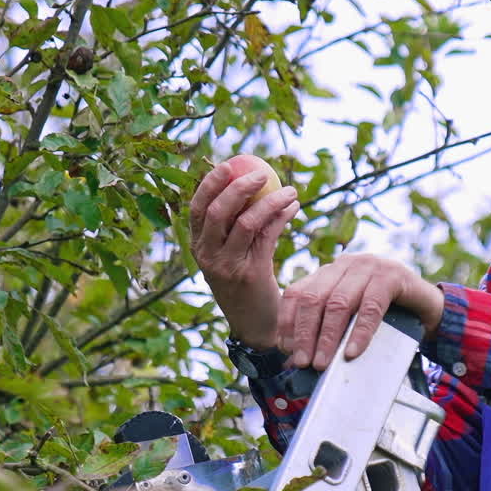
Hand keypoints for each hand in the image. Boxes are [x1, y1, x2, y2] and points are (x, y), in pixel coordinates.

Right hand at [189, 162, 298, 347]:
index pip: (197, 208)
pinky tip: (293, 207)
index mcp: (198, 247)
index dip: (210, 183)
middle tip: (262, 173)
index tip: (229, 165)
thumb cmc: (245, 284)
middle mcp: (207, 256)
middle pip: (218, 211)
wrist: (255, 325)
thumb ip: (233, 227)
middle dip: (240, 186)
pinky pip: (268, 236)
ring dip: (271, 201)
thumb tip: (250, 183)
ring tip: (290, 191)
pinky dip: (282, 217)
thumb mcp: (230, 255)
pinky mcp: (251, 274)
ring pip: (246, 222)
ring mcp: (227, 266)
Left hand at [276, 253, 443, 369]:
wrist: (429, 309)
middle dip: (305, 333)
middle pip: (314, 298)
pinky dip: (359, 333)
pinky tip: (352, 352)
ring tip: (322, 363)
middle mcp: (346, 264)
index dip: (288, 321)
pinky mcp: (392, 276)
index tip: (285, 349)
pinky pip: (370, 307)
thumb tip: (294, 361)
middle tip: (303, 362)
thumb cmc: (385, 318)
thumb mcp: (350, 321)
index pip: (297, 292)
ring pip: (338, 303)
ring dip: (327, 337)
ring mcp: (369, 266)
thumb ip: (326, 331)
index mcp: (330, 272)